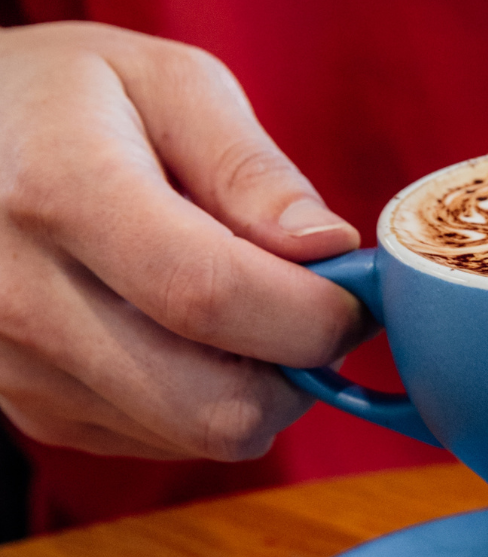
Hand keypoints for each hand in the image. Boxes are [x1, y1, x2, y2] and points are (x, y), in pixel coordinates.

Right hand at [0, 22, 366, 459]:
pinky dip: (202, 399)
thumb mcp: (168, 84)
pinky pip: (158, 440)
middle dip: (297, 369)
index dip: (313, 314)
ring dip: (253, 386)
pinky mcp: (27, 412)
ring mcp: (15, 368)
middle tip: (309, 310)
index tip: (353, 294)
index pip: (215, 298)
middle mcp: (21, 297)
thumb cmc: (68, 98)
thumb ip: (253, 170)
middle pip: (214, 404)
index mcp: (61, 193)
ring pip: (195, 435)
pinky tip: (181, 331)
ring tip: (240, 306)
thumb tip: (328, 251)